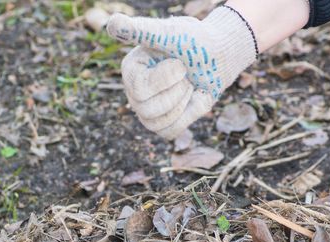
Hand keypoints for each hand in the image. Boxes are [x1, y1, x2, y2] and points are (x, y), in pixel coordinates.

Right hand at [107, 7, 257, 138]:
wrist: (217, 59)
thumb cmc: (194, 43)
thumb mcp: (170, 34)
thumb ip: (141, 31)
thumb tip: (112, 23)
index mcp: (130, 69)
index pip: (140, 89)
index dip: (167, 78)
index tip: (180, 63)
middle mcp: (133, 91)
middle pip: (148, 109)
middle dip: (177, 91)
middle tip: (186, 74)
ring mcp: (145, 111)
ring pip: (159, 122)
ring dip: (182, 102)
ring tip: (188, 84)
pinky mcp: (160, 125)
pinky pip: (170, 131)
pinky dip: (187, 115)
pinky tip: (190, 99)